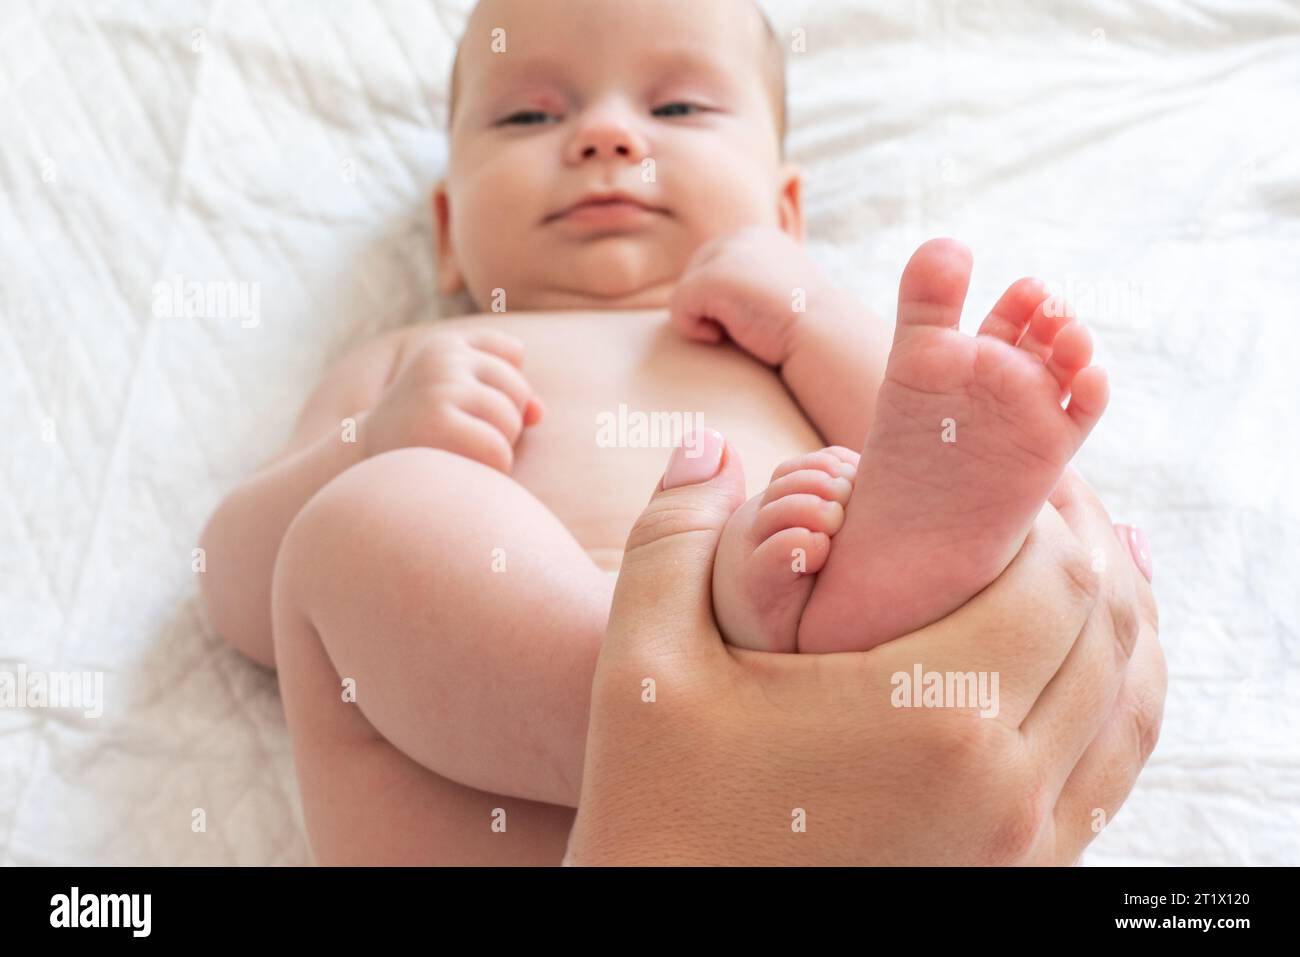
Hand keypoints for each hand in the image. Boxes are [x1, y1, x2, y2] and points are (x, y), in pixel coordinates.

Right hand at [362, 328, 542, 472]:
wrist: (365, 464)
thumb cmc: (425, 434)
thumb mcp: (460, 401)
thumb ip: (507, 397)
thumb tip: (538, 413)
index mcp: (446, 344)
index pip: (513, 352)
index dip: (505, 388)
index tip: (471, 406)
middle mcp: (442, 358)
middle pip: (518, 390)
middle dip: (504, 422)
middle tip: (464, 437)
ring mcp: (440, 387)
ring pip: (511, 420)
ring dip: (498, 447)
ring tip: (461, 451)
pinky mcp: (439, 423)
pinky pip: (499, 450)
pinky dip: (493, 468)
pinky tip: (465, 468)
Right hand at [566, 433, 1163, 865]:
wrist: (675, 940)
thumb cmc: (656, 811)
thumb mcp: (643, 667)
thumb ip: (671, 539)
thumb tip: (700, 446)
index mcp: (931, 717)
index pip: (1056, 582)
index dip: (1045, 516)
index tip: (1002, 480)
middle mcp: (1003, 788)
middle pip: (1109, 637)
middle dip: (1089, 554)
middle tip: (1040, 507)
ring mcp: (1019, 847)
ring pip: (1128, 711)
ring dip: (1118, 628)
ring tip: (1084, 567)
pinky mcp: (1012, 882)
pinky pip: (1108, 779)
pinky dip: (1116, 707)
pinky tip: (1077, 671)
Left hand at [669, 226, 844, 366]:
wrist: (820, 333)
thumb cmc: (803, 325)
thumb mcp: (777, 290)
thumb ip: (749, 283)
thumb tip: (710, 298)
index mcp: (759, 237)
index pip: (713, 264)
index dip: (721, 299)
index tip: (752, 317)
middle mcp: (741, 237)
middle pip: (695, 275)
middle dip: (709, 306)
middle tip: (744, 326)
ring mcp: (726, 255)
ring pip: (686, 292)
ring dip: (702, 319)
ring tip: (737, 329)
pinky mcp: (712, 278)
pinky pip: (679, 308)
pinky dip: (693, 330)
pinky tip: (722, 336)